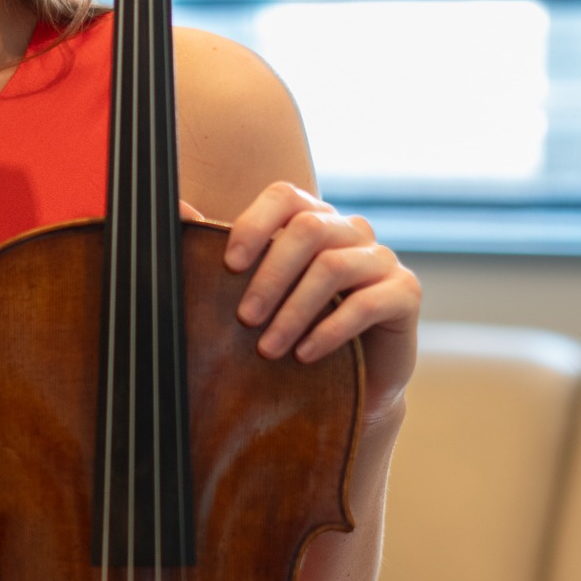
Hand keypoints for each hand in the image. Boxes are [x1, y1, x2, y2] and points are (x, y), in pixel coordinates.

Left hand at [184, 184, 419, 426]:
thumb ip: (224, 252)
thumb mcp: (256, 293)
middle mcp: (350, 231)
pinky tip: (303, 355)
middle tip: (244, 319)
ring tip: (268, 349)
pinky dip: (328, 331)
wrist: (352, 385)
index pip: (285, 196)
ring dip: (293, 311)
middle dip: (269, 277)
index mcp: (313, 219)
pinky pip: (366, 303)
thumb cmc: (296, 331)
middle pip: (308, 230)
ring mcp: (381, 259)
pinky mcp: (405, 293)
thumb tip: (175, 211)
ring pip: (334, 266)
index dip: (254, 223)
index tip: (228, 265)